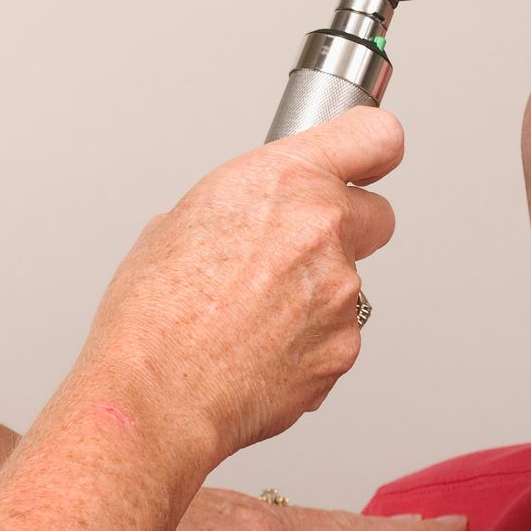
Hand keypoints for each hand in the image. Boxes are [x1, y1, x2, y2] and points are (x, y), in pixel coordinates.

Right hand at [69, 107, 404, 466]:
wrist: (158, 394)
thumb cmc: (154, 315)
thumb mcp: (179, 224)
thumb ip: (238, 209)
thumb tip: (248, 222)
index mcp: (282, 182)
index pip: (374, 137)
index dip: (371, 151)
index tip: (367, 160)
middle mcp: (321, 230)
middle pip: (376, 216)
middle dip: (344, 232)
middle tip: (293, 257)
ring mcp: (341, 293)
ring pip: (350, 284)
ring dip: (316, 296)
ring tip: (252, 319)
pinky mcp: (344, 348)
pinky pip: (338, 335)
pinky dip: (309, 343)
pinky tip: (260, 351)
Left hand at [139, 487, 465, 530]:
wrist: (89, 504)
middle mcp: (265, 522)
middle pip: (352, 530)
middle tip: (458, 525)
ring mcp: (248, 513)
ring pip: (329, 519)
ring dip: (376, 524)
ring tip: (412, 522)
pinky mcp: (230, 514)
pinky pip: (305, 516)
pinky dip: (337, 522)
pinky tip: (330, 529)